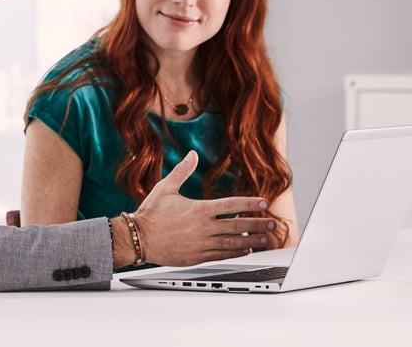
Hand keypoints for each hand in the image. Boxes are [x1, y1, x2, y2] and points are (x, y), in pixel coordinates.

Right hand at [130, 150, 274, 266]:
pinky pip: (222, 255)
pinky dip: (236, 253)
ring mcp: (202, 244)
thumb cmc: (151, 213)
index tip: (264, 203)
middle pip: (238, 225)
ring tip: (265, 239)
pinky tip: (245, 250)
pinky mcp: (197, 257)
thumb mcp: (165, 187)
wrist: (138, 238)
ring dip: (252, 240)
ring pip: (233, 243)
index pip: (232, 205)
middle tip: (273, 224)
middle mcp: (203, 227)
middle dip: (258, 224)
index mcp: (199, 209)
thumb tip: (192, 154)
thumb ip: (182, 171)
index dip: (250, 204)